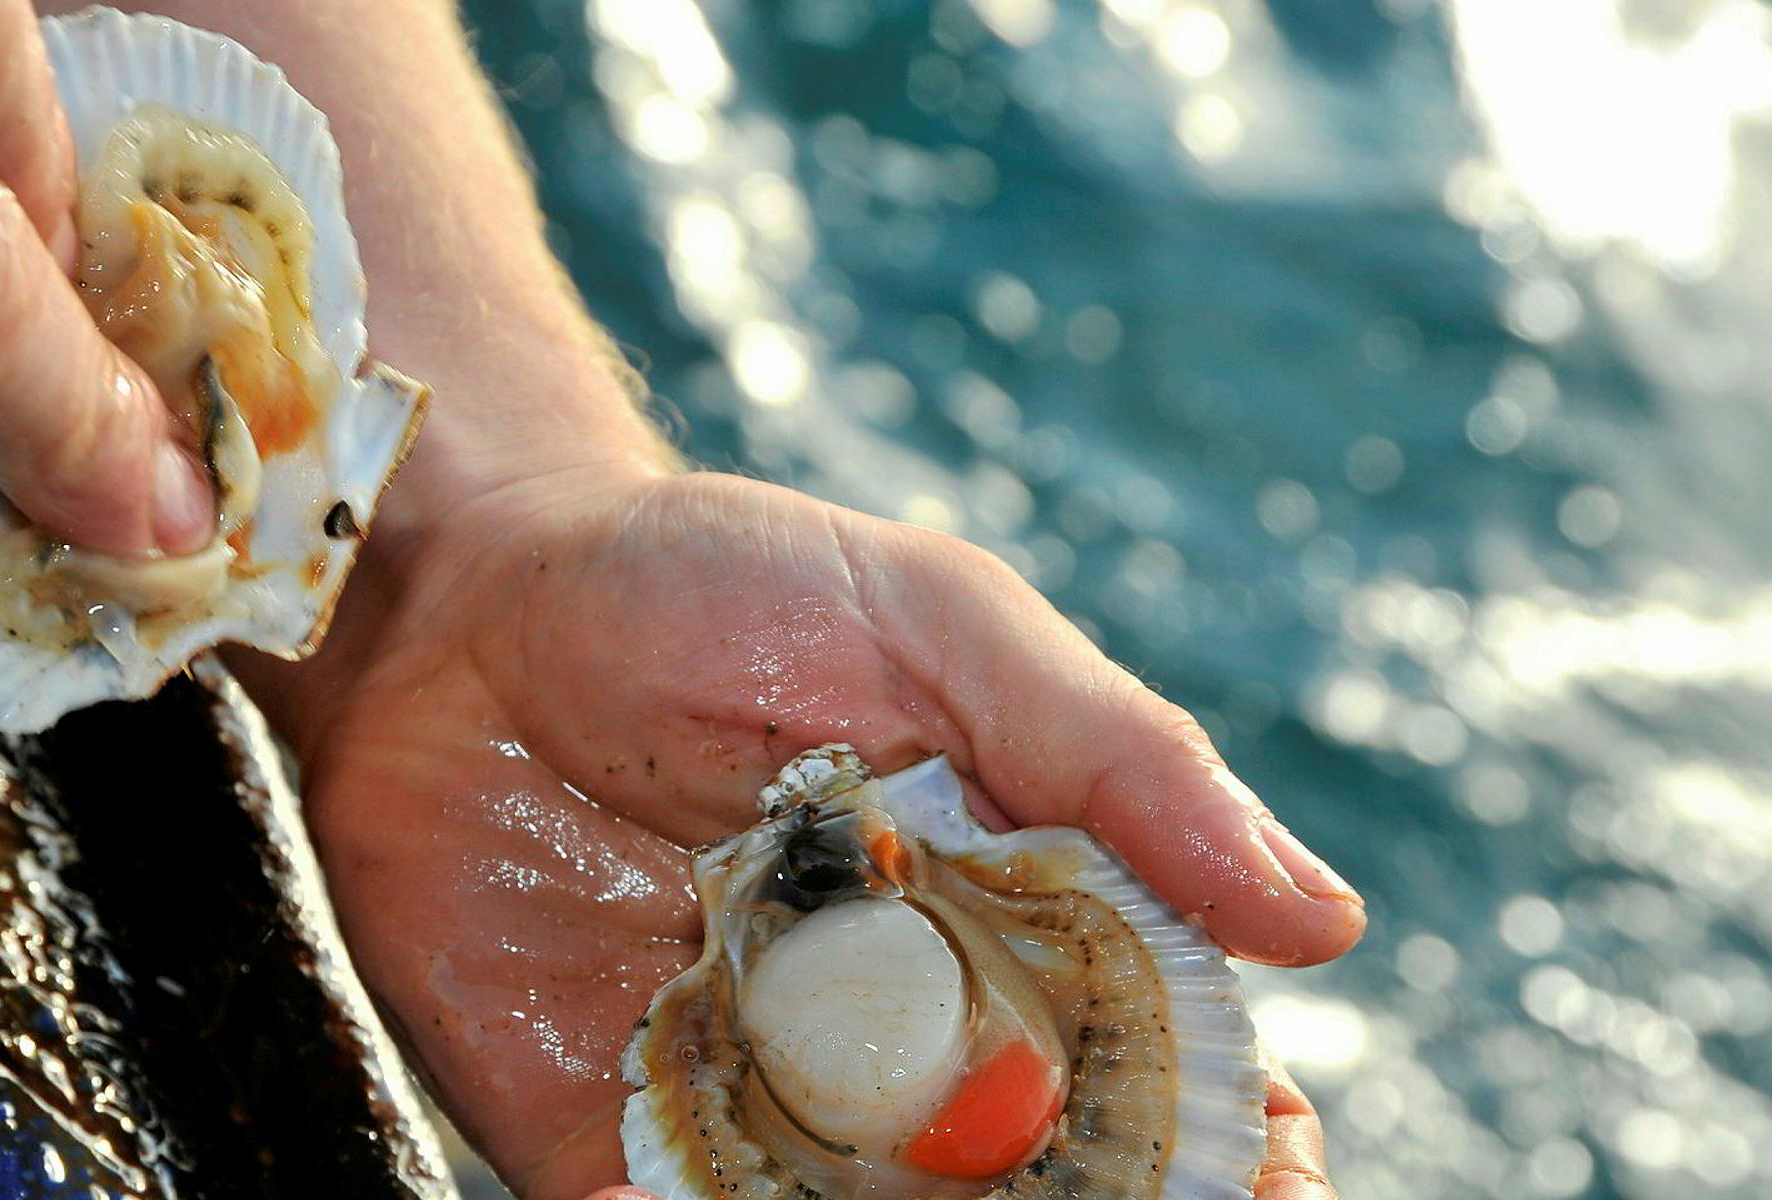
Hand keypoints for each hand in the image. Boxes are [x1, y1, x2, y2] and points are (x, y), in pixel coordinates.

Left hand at [243, 468, 1362, 1197]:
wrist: (453, 596)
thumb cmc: (711, 582)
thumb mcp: (935, 620)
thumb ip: (1110, 759)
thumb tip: (1317, 920)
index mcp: (1014, 920)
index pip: (1162, 1074)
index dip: (1230, 1147)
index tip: (1268, 1168)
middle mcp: (904, 1034)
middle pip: (1032, 1188)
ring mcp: (761, 1097)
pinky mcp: (611, 1136)